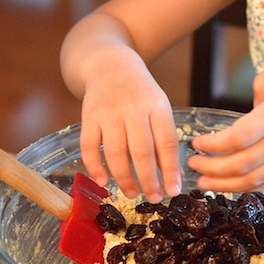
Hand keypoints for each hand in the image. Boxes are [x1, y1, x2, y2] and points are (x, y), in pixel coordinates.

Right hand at [79, 54, 181, 202]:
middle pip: (141, 150)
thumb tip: (175, 177)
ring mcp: (109, 112)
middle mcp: (133, 109)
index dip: (170, 170)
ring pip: (115, 152)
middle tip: (153, 198)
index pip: (167, 142)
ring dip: (124, 177)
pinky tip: (103, 181)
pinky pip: (89, 146)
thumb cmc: (140, 93)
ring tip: (132, 193)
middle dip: (148, 179)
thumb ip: (165, 140)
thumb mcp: (159, 108)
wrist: (110, 65)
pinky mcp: (88, 117)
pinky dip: (95, 166)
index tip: (173, 191)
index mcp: (157, 106)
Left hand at [188, 60, 263, 190]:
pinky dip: (245, 188)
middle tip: (192, 164)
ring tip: (203, 185)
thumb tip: (252, 104)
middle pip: (241, 164)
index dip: (214, 145)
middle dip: (212, 169)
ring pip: (253, 180)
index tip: (198, 143)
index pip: (239, 137)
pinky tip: (229, 186)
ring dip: (224, 185)